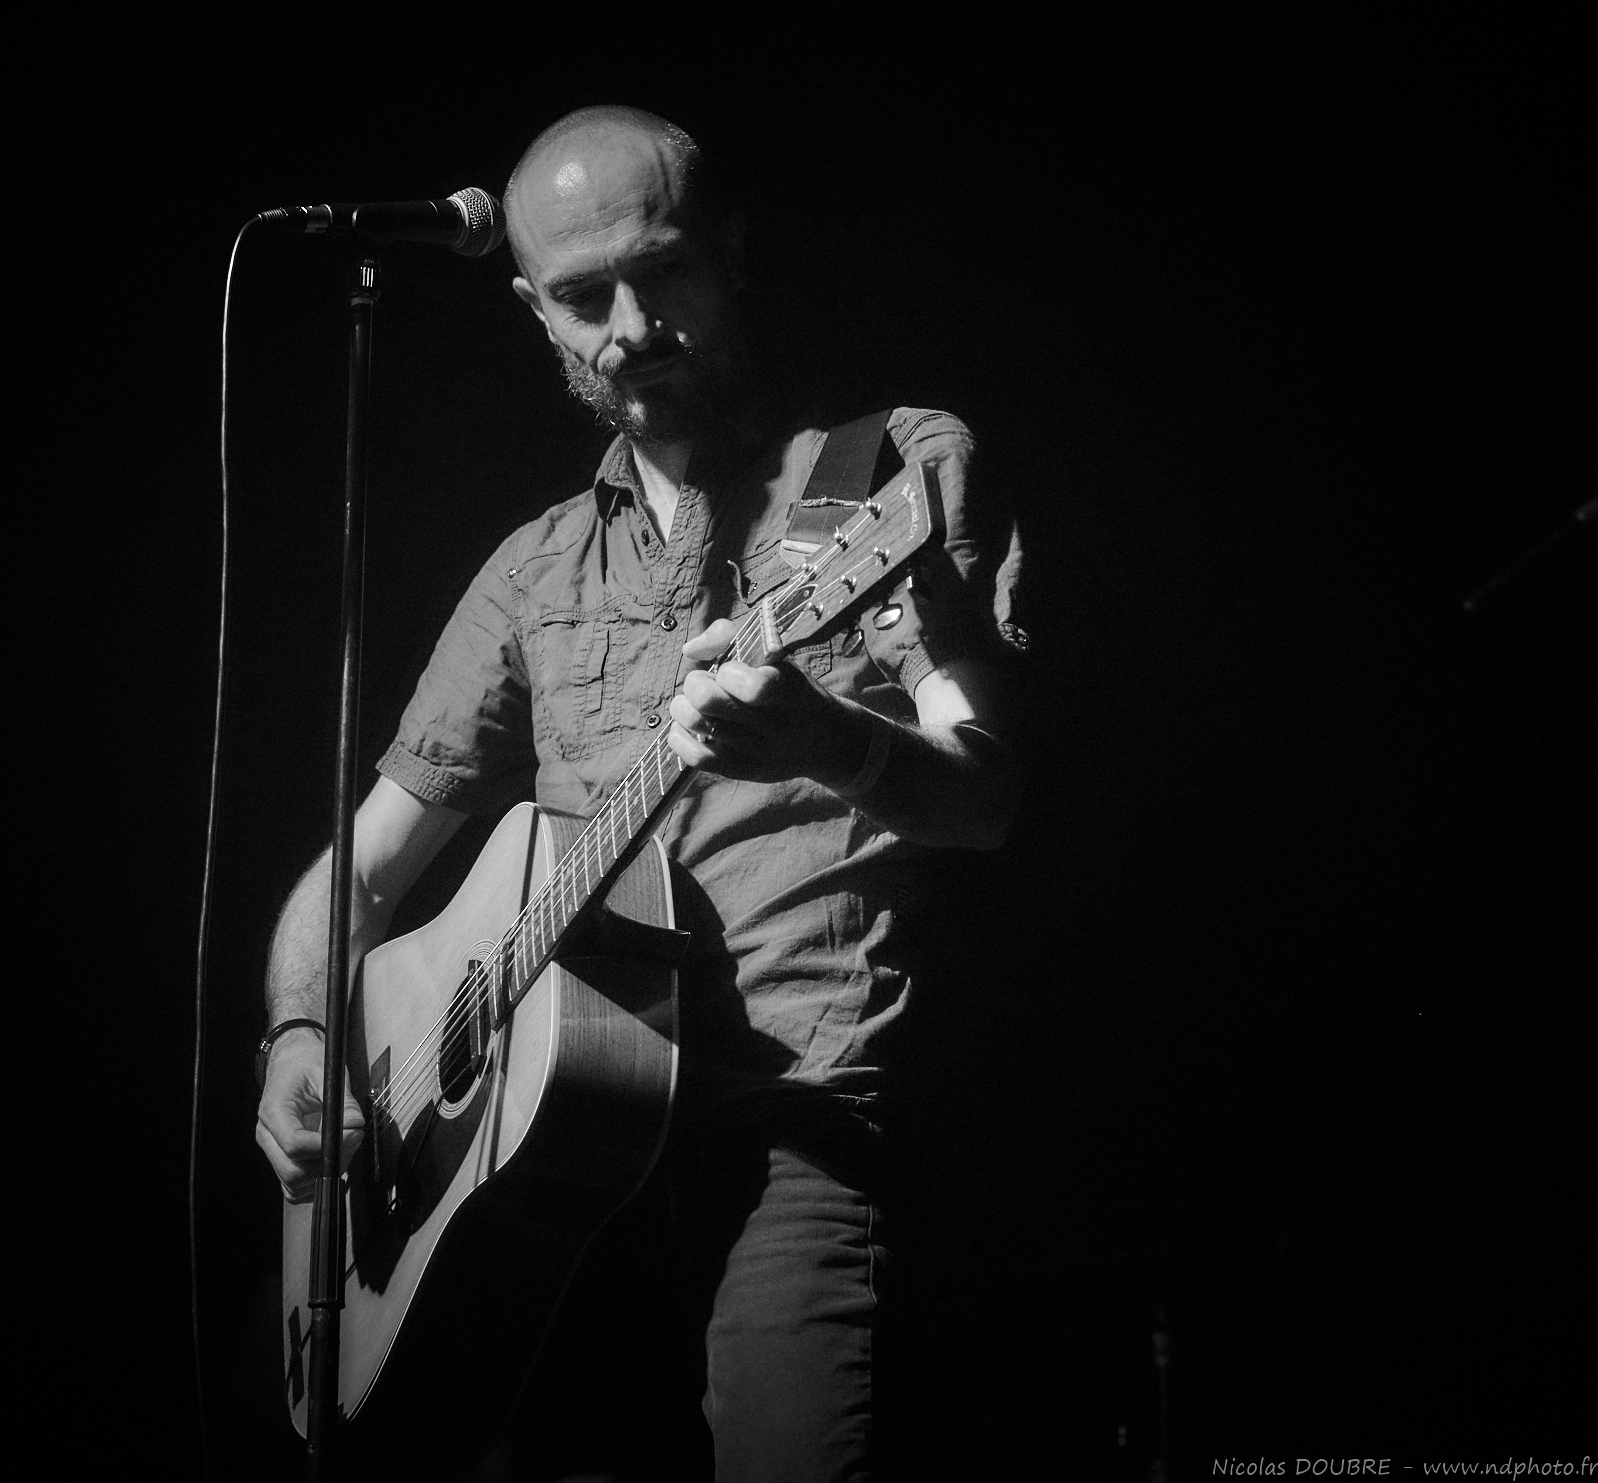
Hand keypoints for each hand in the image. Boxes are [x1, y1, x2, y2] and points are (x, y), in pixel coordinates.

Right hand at [254, 1026, 365, 1203]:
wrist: (292, 1059)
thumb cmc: (307, 1063)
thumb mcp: (330, 1074)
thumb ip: (345, 1103)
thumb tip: (356, 1127)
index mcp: (274, 1111)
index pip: (294, 1144)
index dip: (326, 1147)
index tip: (352, 1134)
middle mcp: (267, 1134)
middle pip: (293, 1171)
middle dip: (329, 1163)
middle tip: (353, 1140)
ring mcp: (271, 1148)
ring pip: (294, 1183)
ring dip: (324, 1173)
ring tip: (343, 1146)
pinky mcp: (280, 1157)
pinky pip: (293, 1185)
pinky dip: (315, 1180)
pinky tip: (331, 1158)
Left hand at [666, 618, 869, 786]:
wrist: (825, 741)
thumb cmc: (792, 690)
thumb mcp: (777, 657)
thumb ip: (731, 637)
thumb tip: (690, 650)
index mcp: (789, 691)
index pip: (754, 686)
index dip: (729, 673)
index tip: (730, 670)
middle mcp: (774, 725)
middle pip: (710, 702)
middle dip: (696, 684)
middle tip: (703, 684)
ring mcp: (757, 751)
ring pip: (698, 724)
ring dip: (683, 707)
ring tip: (691, 703)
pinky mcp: (743, 771)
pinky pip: (697, 758)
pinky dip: (679, 738)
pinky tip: (684, 727)